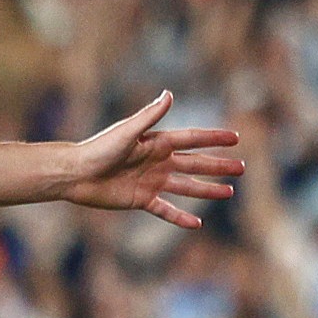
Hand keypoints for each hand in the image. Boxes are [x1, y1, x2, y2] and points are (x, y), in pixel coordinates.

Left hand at [62, 91, 242, 229]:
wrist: (75, 174)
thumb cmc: (98, 149)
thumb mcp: (127, 132)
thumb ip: (149, 116)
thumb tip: (169, 94)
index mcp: (158, 143)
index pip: (193, 139)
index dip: (214, 138)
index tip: (236, 138)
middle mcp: (158, 161)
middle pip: (196, 164)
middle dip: (218, 166)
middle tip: (242, 168)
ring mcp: (151, 181)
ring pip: (186, 187)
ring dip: (207, 190)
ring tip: (229, 192)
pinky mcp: (141, 200)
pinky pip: (165, 210)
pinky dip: (180, 217)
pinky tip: (196, 223)